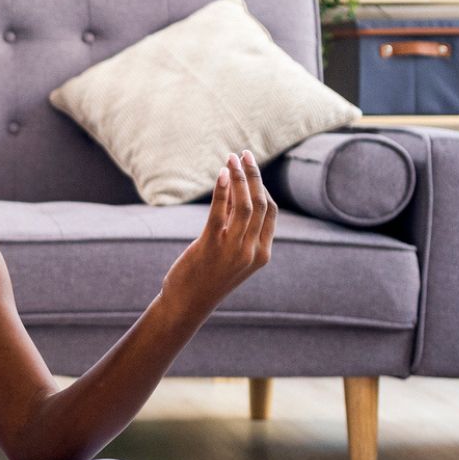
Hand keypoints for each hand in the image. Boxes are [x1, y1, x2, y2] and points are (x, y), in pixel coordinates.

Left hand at [163, 149, 275, 308]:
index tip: (251, 167)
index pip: (271, 211)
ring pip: (245, 205)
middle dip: (254, 175)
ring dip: (239, 177)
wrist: (187, 305)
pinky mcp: (210, 247)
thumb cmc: (207, 277)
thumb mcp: (229, 252)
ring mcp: (233, 250)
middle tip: (244, 154)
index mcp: (262, 253)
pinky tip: (222, 174)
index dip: (263, 186)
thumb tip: (235, 190)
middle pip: (261, 203)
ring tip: (231, 158)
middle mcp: (251, 251)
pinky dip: (223, 191)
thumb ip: (236, 226)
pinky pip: (220, 214)